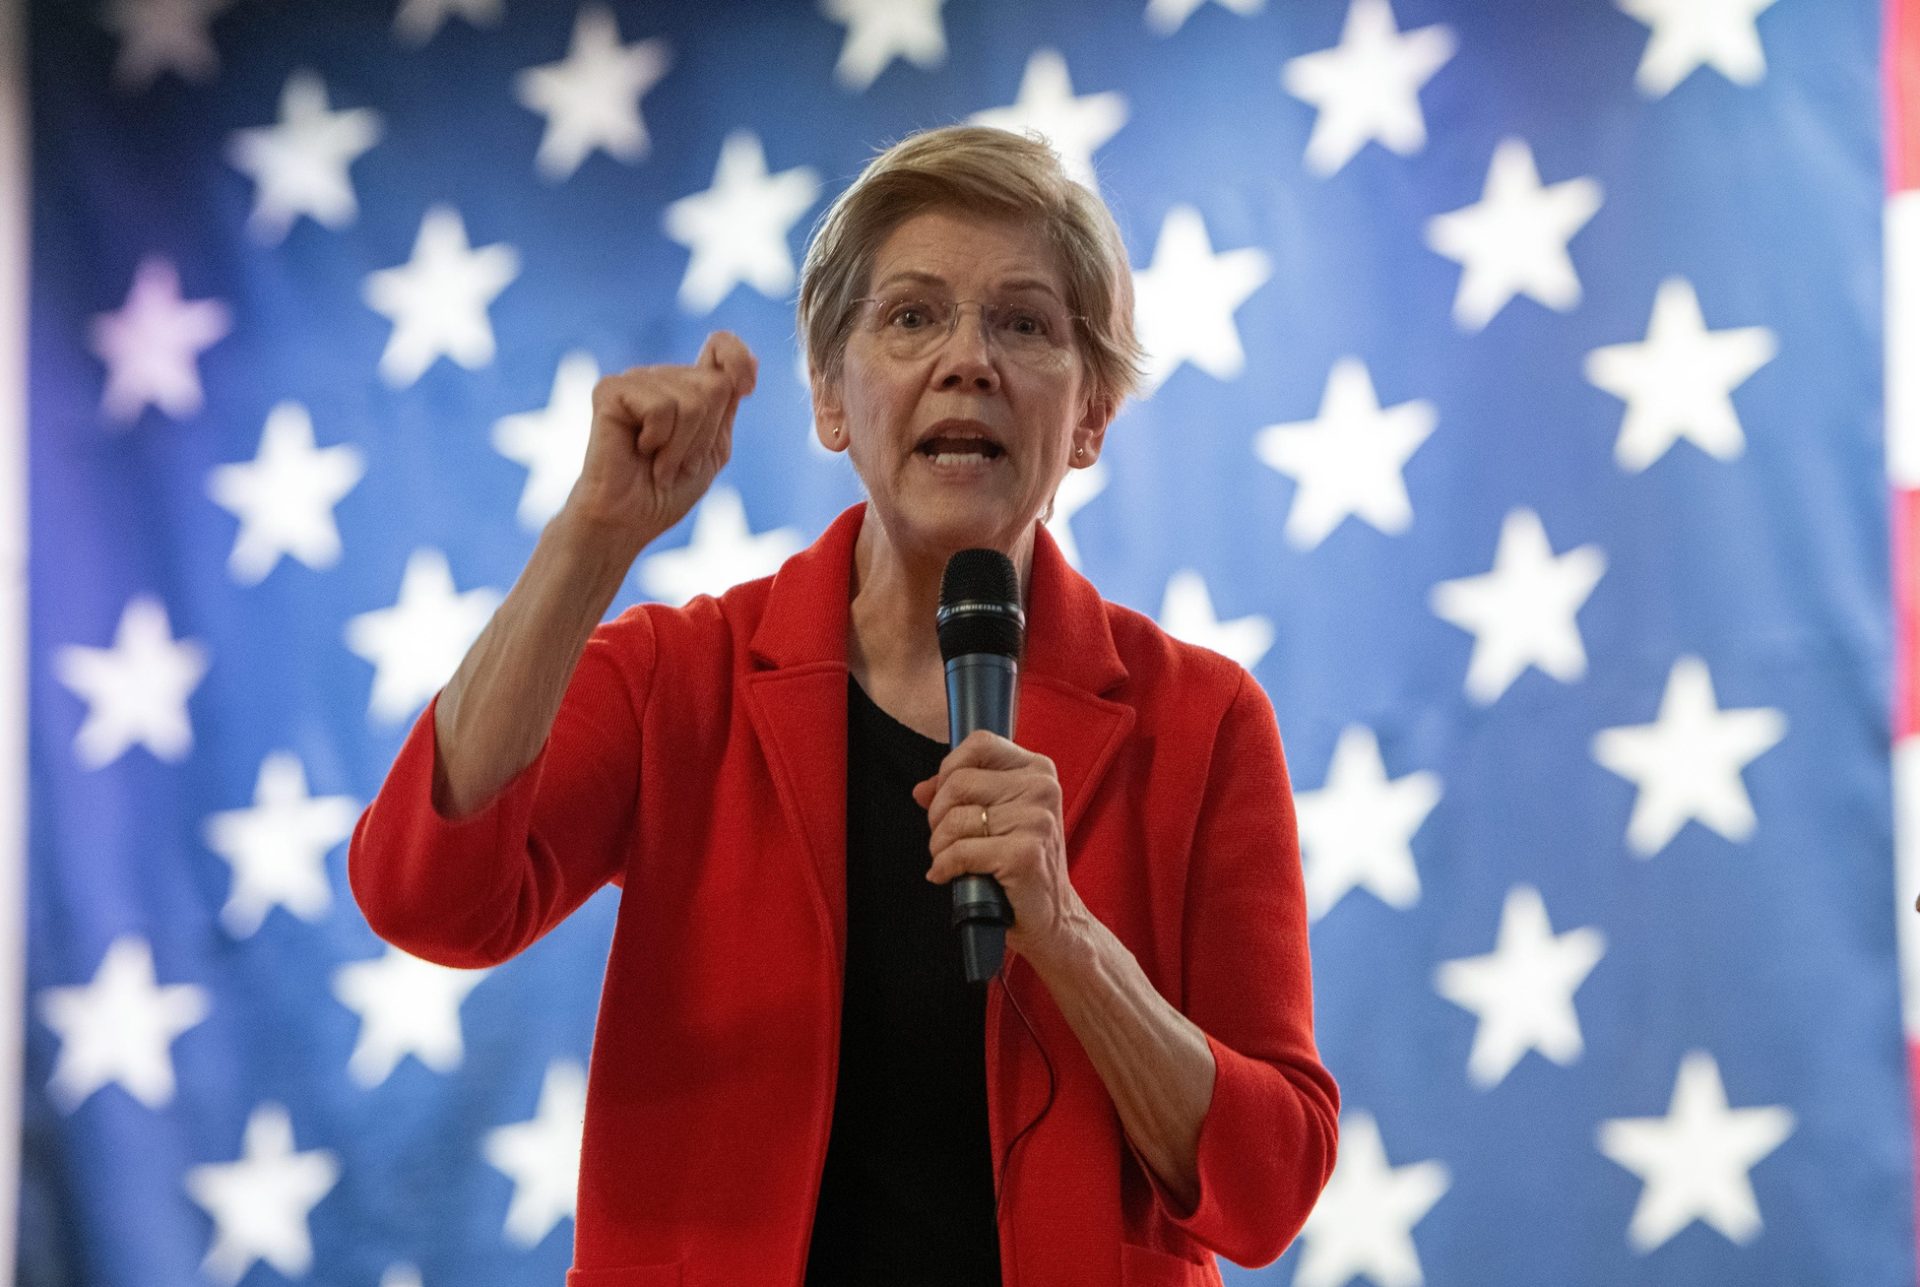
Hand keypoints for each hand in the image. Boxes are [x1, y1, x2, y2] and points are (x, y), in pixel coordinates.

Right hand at [561, 331, 756, 555]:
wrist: (626, 521)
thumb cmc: (666, 492)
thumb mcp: (713, 449)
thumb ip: (728, 407)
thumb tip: (750, 360)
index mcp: (687, 387)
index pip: (722, 345)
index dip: (738, 359)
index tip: (746, 389)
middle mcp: (661, 377)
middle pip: (716, 385)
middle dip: (704, 436)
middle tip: (677, 460)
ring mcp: (635, 380)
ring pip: (693, 401)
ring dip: (681, 447)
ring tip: (657, 462)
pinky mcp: (611, 390)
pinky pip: (662, 407)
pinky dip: (659, 441)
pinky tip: (638, 451)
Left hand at [913, 730, 1091, 972]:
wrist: (1053, 918)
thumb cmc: (1022, 865)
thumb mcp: (999, 818)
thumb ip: (962, 796)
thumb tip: (921, 790)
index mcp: (1038, 771)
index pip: (980, 743)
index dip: (949, 769)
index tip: (945, 798)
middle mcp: (1042, 789)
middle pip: (959, 782)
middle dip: (938, 815)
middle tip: (946, 839)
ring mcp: (1036, 821)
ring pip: (954, 819)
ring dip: (939, 846)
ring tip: (951, 861)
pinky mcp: (1024, 854)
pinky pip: (959, 852)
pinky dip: (944, 867)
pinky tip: (950, 876)